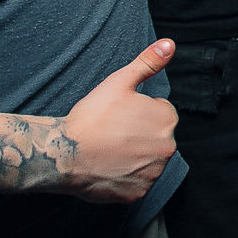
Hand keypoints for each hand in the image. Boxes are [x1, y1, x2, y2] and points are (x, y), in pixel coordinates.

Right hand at [59, 40, 177, 203]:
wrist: (67, 152)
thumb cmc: (93, 116)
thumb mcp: (120, 82)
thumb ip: (148, 62)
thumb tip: (170, 44)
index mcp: (167, 120)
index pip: (160, 113)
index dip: (138, 112)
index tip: (119, 115)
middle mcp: (167, 149)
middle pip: (155, 137)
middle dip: (139, 134)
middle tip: (112, 132)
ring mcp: (153, 173)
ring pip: (146, 161)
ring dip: (133, 156)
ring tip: (108, 149)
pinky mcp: (139, 193)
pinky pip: (136, 183)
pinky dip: (125, 177)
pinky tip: (108, 167)